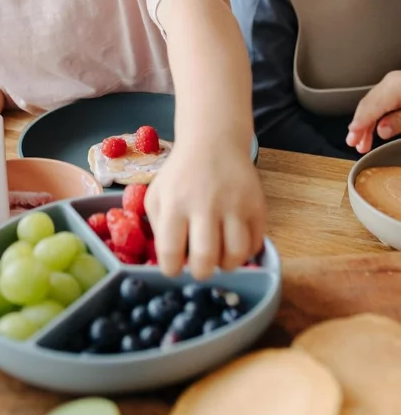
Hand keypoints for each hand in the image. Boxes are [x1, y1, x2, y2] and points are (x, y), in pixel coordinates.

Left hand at [144, 144, 265, 279]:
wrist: (212, 143)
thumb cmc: (181, 175)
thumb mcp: (157, 195)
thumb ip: (158, 227)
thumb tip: (171, 262)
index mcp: (174, 203)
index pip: (170, 252)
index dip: (172, 269)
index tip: (175, 268)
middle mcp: (204, 205)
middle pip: (205, 259)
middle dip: (201, 272)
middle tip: (200, 266)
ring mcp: (234, 205)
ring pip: (236, 255)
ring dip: (227, 264)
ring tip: (220, 256)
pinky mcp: (257, 205)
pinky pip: (256, 243)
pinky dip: (246, 252)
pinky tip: (234, 242)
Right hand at [346, 71, 400, 153]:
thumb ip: (399, 120)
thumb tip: (382, 130)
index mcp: (394, 85)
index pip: (369, 107)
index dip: (359, 124)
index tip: (352, 138)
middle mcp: (391, 81)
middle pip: (367, 104)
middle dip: (358, 125)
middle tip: (353, 143)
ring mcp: (395, 81)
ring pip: (372, 102)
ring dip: (365, 122)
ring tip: (361, 140)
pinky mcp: (398, 85)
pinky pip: (380, 100)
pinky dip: (373, 113)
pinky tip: (372, 124)